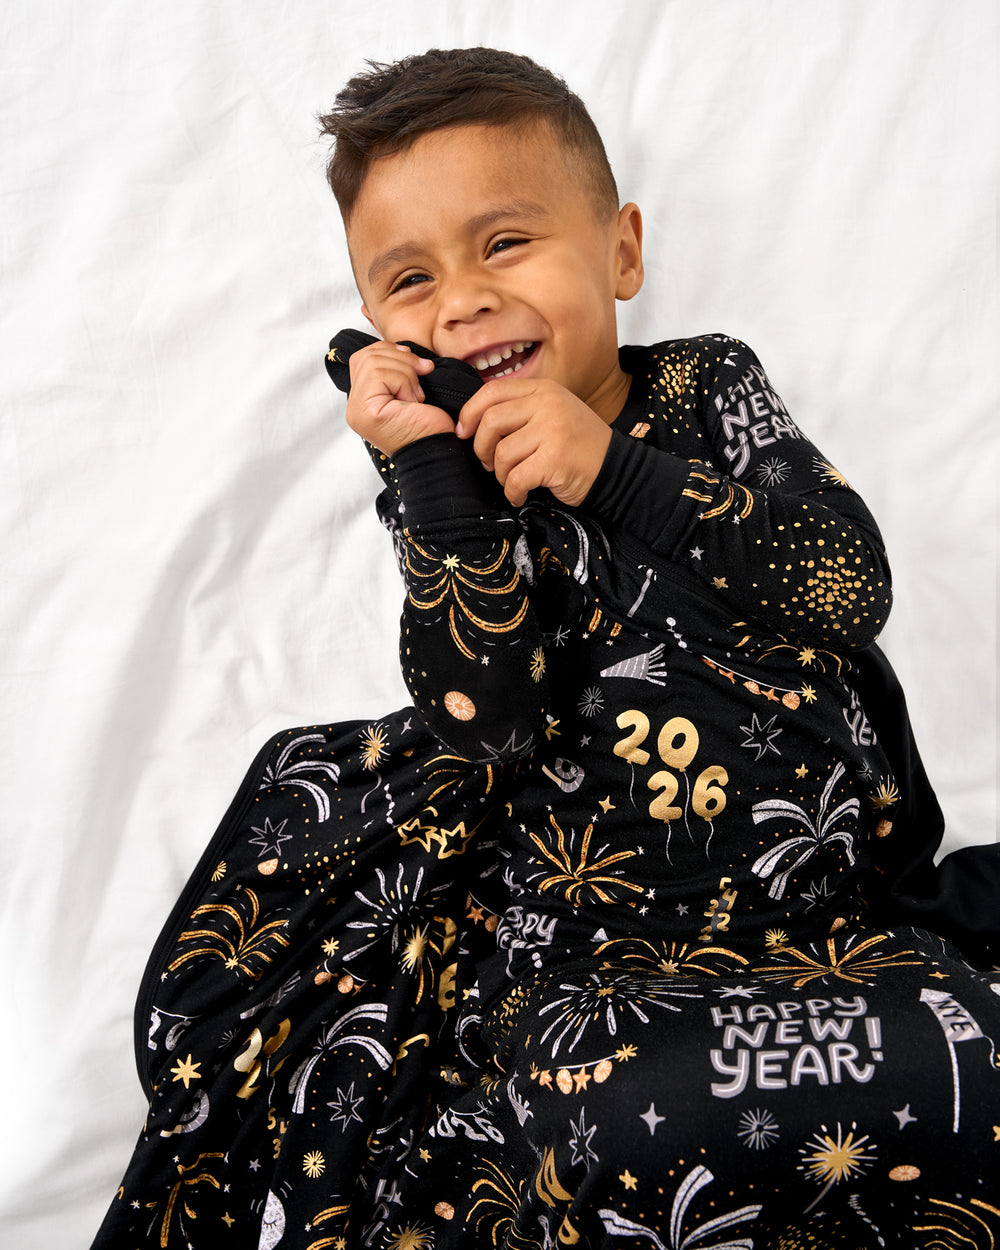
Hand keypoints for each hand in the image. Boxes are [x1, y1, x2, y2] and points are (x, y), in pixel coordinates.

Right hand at [345, 341, 454, 453]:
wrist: (439, 452)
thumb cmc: (430, 427)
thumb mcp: (410, 389)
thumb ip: (396, 370)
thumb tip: (403, 347)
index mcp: (363, 401)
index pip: (363, 358)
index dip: (390, 351)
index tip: (416, 363)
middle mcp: (354, 407)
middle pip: (366, 356)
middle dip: (401, 358)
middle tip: (424, 373)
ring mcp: (356, 410)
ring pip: (373, 362)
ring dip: (405, 372)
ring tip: (417, 394)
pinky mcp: (365, 412)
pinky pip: (380, 374)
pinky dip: (404, 381)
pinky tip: (414, 401)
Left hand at [456, 378, 612, 506]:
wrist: (615, 470)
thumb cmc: (577, 446)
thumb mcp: (551, 414)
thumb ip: (519, 411)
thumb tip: (471, 422)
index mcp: (543, 389)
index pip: (491, 391)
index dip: (469, 413)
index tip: (464, 432)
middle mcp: (548, 404)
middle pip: (490, 422)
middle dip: (482, 448)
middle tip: (490, 463)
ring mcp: (552, 430)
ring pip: (502, 453)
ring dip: (501, 474)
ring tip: (513, 480)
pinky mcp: (555, 459)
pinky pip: (516, 478)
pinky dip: (513, 492)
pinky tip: (521, 495)